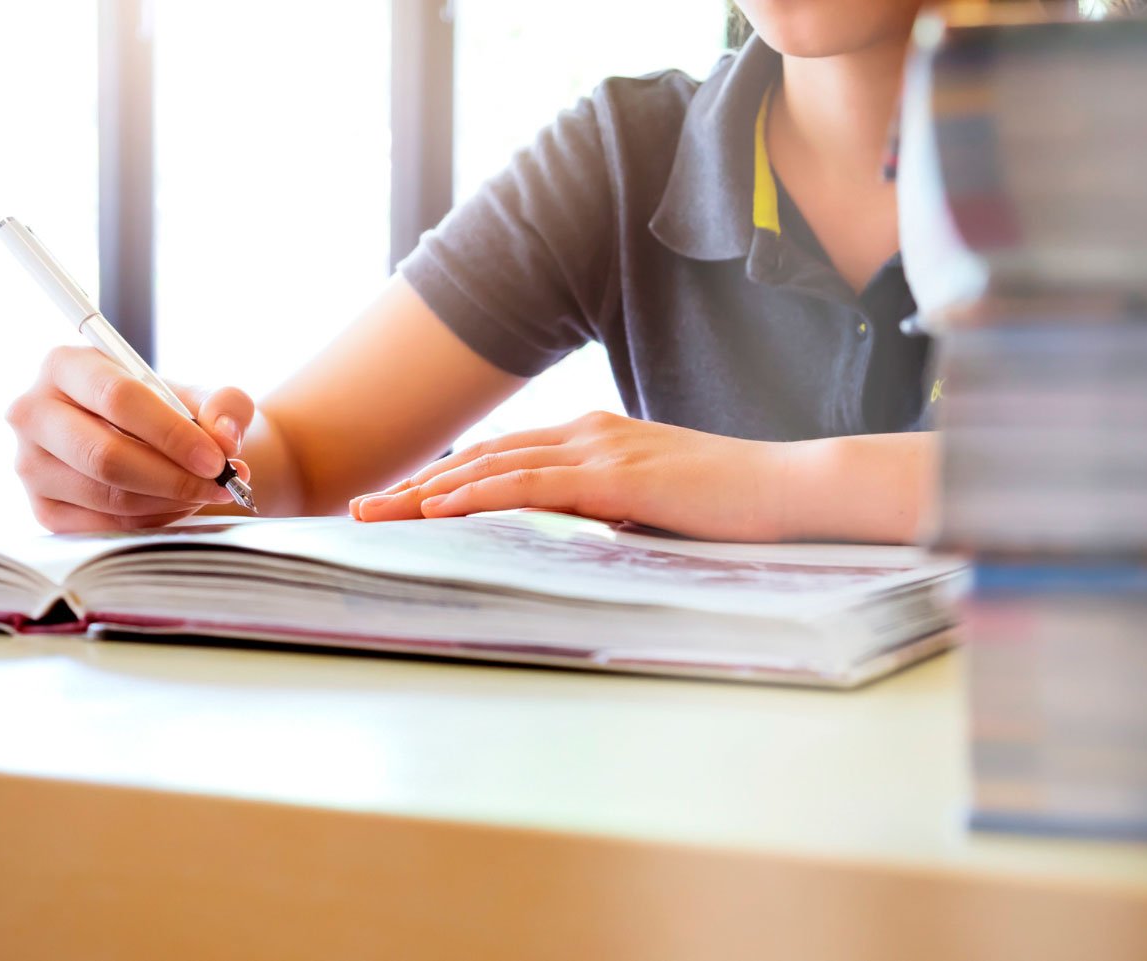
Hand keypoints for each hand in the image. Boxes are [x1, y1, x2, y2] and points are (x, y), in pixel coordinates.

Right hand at [6, 345, 254, 531]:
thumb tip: (224, 437)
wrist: (155, 443)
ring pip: (107, 496)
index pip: (117, 398)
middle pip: (105, 456)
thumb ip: (226, 405)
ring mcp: (30, 465)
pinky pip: (105, 526)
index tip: (216, 458)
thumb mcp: (206, 394)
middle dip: (173, 477)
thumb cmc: (174, 412)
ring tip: (205, 492)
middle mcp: (33, 412)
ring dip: (169, 501)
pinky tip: (177, 505)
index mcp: (64, 365)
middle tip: (218, 484)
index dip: (171, 433)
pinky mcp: (43, 509)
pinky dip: (153, 521)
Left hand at [348, 411, 793, 540]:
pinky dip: (480, 495)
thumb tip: (578, 533)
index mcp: (594, 437)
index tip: (399, 501)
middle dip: (416, 484)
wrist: (786, 486)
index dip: (445, 477)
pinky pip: (533, 486)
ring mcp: (601, 449)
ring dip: (428, 491)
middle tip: (360, 506)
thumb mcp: (653, 503)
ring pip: (494, 468)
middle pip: (483, 458)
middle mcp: (587, 433)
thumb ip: (609, 507)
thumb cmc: (728, 501)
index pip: (503, 456)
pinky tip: (439, 509)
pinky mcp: (616, 478)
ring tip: (376, 511)